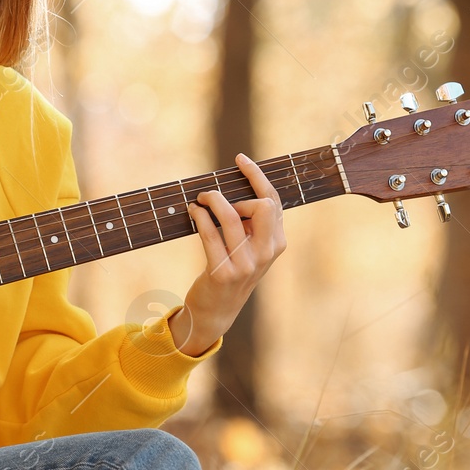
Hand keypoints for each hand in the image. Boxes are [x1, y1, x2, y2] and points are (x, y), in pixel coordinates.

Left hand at [169, 153, 287, 355]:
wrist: (217, 310)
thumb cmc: (231, 270)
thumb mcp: (251, 248)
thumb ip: (253, 224)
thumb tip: (239, 187)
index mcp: (277, 243)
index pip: (274, 201)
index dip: (257, 176)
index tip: (240, 158)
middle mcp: (266, 254)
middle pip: (263, 206)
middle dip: (239, 192)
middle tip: (216, 196)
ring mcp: (245, 265)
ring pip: (232, 217)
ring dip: (212, 200)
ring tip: (200, 198)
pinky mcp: (222, 273)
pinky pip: (210, 234)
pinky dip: (199, 217)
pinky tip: (192, 211)